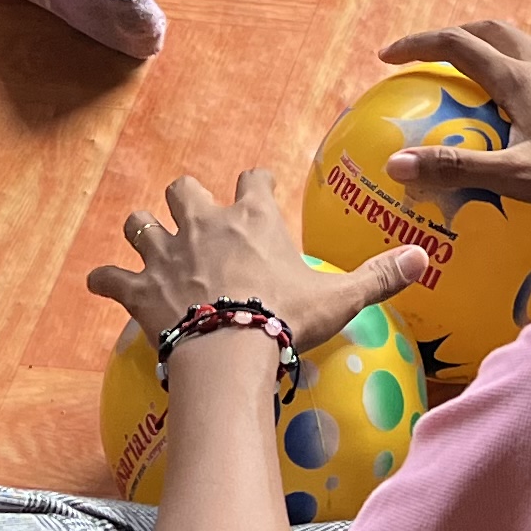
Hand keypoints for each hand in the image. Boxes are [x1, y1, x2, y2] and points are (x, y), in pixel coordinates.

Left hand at [86, 170, 425, 351]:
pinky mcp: (137, 287)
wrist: (230, 351)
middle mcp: (203, 223)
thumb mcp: (340, 298)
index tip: (259, 194)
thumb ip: (380, 276)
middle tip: (196, 224)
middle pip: (183, 188)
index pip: (254, 179)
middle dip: (186, 200)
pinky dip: (105, 280)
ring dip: (142, 232)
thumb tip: (426, 258)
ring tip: (149, 247)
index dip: (256, 186)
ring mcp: (165, 252)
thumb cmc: (285, 320)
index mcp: (252, 218)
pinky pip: (108, 275)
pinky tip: (103, 284)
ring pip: (139, 223)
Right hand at [377, 18, 530, 215]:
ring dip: (482, 49)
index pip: (455, 44)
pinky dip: (510, 70)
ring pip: (514, 44)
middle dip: (449, 37)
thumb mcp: (520, 177)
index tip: (387, 57)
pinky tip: (514, 109)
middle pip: (486, 31)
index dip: (416, 45)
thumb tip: (396, 164)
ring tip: (464, 80)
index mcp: (519, 78)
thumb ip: (458, 169)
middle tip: (423, 58)